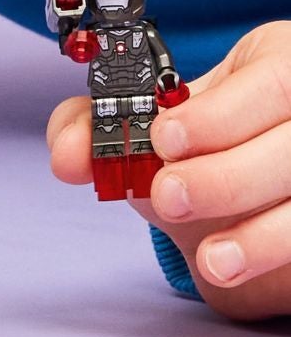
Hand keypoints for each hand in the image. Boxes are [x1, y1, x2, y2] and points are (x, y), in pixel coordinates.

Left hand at [47, 21, 290, 319]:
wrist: (250, 188)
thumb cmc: (206, 143)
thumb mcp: (159, 122)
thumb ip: (101, 127)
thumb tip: (67, 155)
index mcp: (283, 65)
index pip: (269, 84)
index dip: (217, 116)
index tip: (162, 139)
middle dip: (228, 176)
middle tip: (169, 198)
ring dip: (263, 236)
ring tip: (212, 261)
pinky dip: (277, 258)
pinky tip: (241, 271)